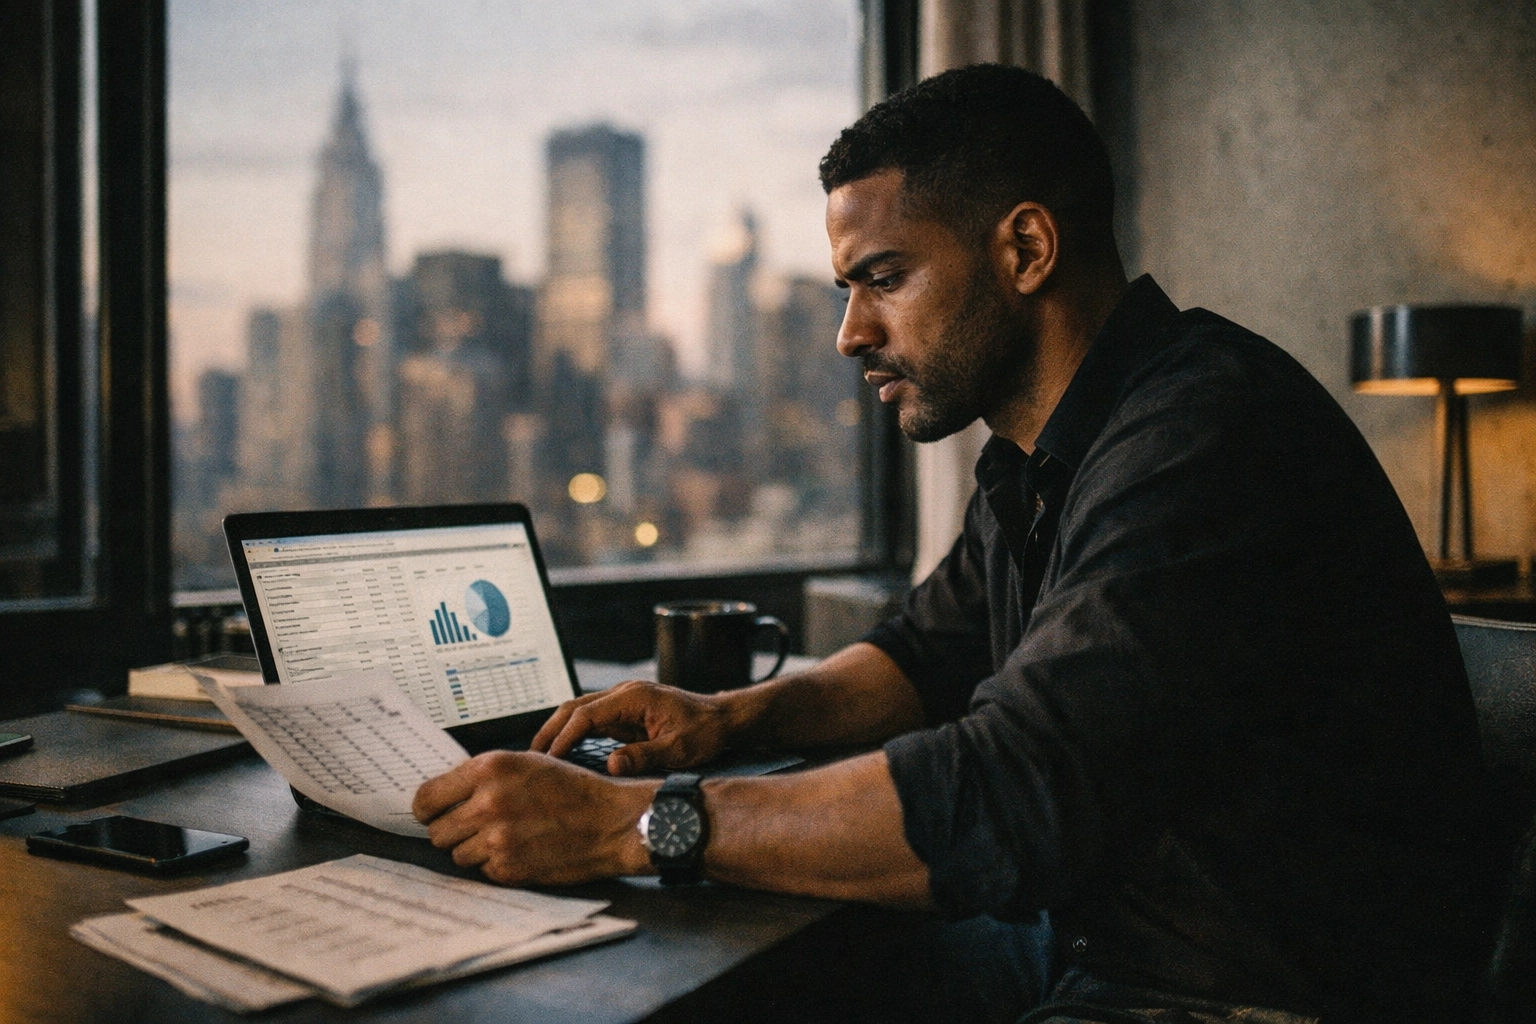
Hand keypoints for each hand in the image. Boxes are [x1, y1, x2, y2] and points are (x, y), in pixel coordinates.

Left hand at [412, 750, 654, 884]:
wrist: (611, 821)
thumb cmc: (572, 789)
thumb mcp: (527, 762)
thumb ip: (483, 775)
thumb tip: (444, 794)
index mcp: (489, 768)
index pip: (425, 798)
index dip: (429, 809)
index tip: (435, 813)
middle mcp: (488, 802)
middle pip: (436, 831)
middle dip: (453, 831)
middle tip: (478, 827)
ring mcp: (497, 838)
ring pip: (457, 854)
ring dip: (476, 849)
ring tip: (508, 836)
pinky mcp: (508, 868)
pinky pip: (482, 870)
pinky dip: (497, 864)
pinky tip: (522, 849)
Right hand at [530, 680, 736, 774]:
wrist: (723, 719)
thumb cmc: (705, 731)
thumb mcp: (679, 749)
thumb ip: (645, 756)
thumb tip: (612, 766)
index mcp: (633, 697)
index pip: (586, 714)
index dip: (564, 737)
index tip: (550, 759)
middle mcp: (624, 695)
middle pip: (574, 708)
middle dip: (550, 731)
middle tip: (530, 758)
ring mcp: (623, 702)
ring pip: (579, 712)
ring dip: (559, 731)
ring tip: (540, 758)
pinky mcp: (625, 714)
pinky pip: (592, 721)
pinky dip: (574, 734)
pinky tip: (564, 753)